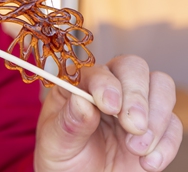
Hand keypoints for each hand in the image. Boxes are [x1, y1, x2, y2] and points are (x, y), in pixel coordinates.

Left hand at [35, 55, 182, 170]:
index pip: (99, 70)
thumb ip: (68, 122)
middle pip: (134, 68)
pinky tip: (148, 163)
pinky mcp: (156, 129)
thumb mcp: (55, 143)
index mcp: (79, 85)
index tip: (109, 107)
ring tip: (137, 149)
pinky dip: (167, 144)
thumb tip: (82, 101)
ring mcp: (136, 107)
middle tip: (133, 126)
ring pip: (161, 88)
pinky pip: (175, 125)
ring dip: (156, 119)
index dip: (106, 85)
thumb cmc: (62, 158)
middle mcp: (110, 89)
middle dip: (137, 96)